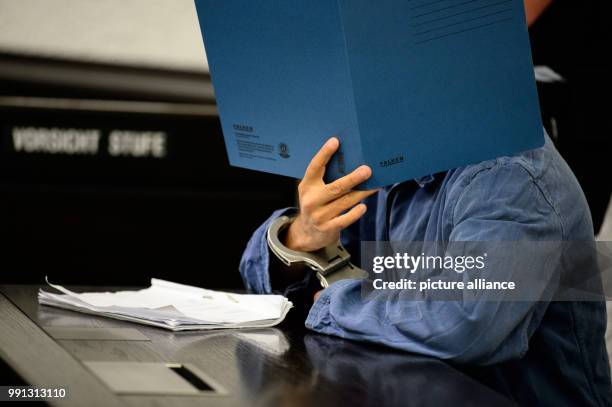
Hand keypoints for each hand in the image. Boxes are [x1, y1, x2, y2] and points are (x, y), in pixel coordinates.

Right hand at [284, 137, 377, 251]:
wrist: (306, 233)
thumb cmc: (316, 204)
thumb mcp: (314, 190)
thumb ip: (325, 179)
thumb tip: (352, 163)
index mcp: (307, 186)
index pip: (315, 167)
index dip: (324, 154)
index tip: (335, 141)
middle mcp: (311, 200)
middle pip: (335, 187)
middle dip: (353, 178)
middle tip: (368, 170)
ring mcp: (319, 216)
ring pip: (344, 202)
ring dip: (361, 193)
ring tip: (375, 186)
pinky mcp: (327, 228)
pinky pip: (345, 219)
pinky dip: (355, 213)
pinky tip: (363, 206)